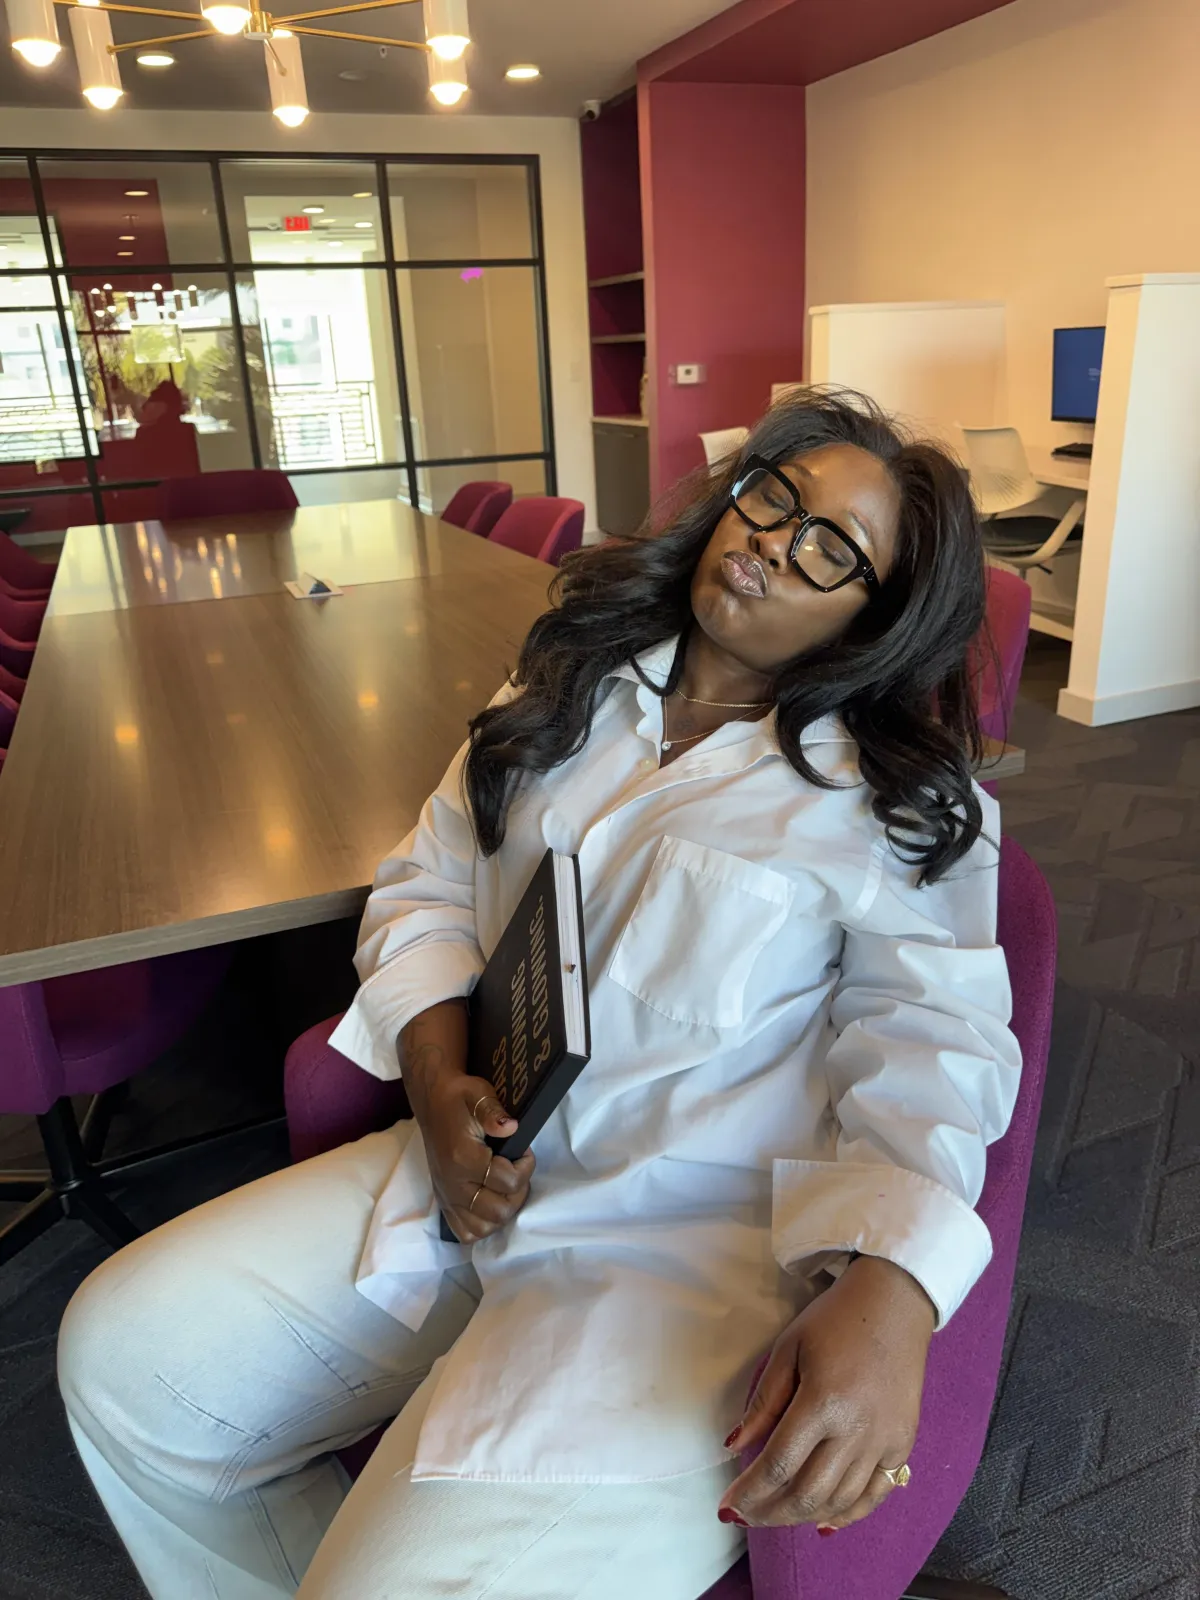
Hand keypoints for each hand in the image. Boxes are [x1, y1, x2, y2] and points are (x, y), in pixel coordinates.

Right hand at [422, 1071, 534, 1244]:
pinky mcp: (443, 1202)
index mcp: (462, 1157)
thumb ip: (493, 1111)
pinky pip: (466, 1232)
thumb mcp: (478, 1093)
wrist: (432, 1102)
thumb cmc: (459, 1097)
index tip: (523, 1151)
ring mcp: (446, 1196)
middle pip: (499, 1210)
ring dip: (503, 1210)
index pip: (507, 1180)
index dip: (525, 1166)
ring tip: (506, 1187)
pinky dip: (483, 1224)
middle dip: (518, 1191)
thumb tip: (512, 1128)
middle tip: (517, 1170)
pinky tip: (490, 1202)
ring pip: (485, 1227)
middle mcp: (453, 1183)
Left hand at [719, 1256, 934, 1530]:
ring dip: (802, 1516)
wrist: (895, 1304)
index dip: (749, 1492)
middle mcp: (857, 1430)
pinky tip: (823, 1523)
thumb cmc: (835, 1320)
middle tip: (745, 1516)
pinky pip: (875, 1495)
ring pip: (840, 1501)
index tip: (727, 1506)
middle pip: (808, 1493)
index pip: (779, 1464)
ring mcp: (885, 1442)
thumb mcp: (789, 1349)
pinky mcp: (903, 1445)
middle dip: (770, 1513)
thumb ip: (763, 1402)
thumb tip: (734, 1447)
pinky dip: (847, 1515)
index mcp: (823, 1402)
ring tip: (774, 1514)